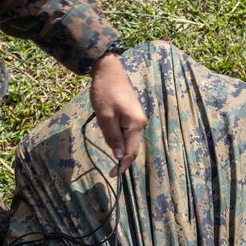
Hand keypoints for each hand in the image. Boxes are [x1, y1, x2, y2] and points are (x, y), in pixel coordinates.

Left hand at [89, 52, 145, 175]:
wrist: (108, 70)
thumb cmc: (105, 92)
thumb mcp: (105, 117)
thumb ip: (113, 137)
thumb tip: (119, 156)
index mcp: (135, 124)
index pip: (131, 152)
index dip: (123, 165)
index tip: (114, 175)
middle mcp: (140, 122)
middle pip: (132, 147)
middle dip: (122, 159)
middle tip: (111, 170)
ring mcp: (137, 118)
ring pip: (129, 139)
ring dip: (119, 146)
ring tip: (106, 143)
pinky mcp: (132, 114)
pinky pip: (127, 131)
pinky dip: (119, 138)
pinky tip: (110, 135)